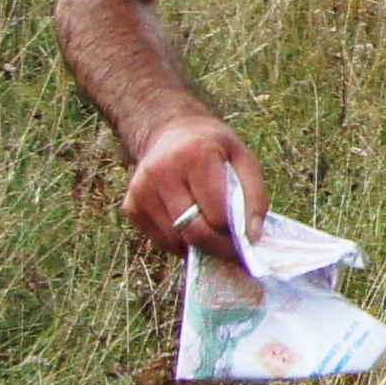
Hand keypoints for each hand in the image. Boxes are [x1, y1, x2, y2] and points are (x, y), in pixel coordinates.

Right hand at [123, 114, 271, 264]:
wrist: (170, 134)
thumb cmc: (214, 148)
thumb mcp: (243, 158)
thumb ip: (254, 196)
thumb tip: (253, 236)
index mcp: (194, 156)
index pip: (218, 213)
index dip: (237, 231)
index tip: (250, 236)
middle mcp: (161, 173)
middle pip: (194, 231)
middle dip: (219, 247)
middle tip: (236, 250)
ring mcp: (141, 192)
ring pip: (176, 240)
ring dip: (201, 246)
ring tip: (216, 233)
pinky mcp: (131, 207)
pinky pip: (162, 240)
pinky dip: (182, 242)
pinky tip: (193, 225)